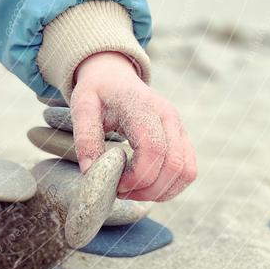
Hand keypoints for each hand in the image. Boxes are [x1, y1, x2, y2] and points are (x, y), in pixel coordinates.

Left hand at [69, 51, 196, 201]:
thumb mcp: (81, 107)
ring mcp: (180, 127)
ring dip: (161, 191)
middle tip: (121, 191)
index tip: (115, 184)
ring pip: (186, 171)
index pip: (153, 149)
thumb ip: (85, 136)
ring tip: (132, 190)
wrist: (114, 77)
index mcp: (143, 106)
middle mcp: (168, 116)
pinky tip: (145, 185)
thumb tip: (90, 171)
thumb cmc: (97, 92)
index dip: (137, 175)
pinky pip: (188, 171)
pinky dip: (170, 186)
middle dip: (148, 189)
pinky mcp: (183, 138)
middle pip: (174, 165)